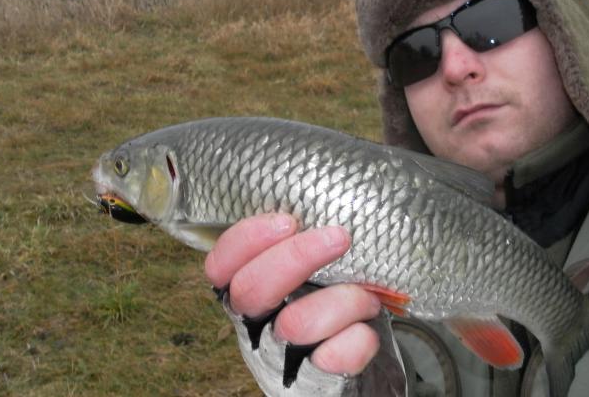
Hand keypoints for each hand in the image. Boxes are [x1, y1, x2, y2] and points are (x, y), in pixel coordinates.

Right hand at [205, 213, 382, 374]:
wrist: (350, 379)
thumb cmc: (328, 309)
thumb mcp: (307, 277)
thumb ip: (301, 249)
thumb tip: (327, 210)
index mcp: (248, 296)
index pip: (220, 266)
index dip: (246, 240)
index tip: (287, 220)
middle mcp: (256, 327)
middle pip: (251, 289)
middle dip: (297, 256)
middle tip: (339, 237)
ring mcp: (283, 359)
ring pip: (296, 324)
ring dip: (343, 299)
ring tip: (367, 294)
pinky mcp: (316, 384)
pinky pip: (333, 359)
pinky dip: (357, 338)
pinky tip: (367, 327)